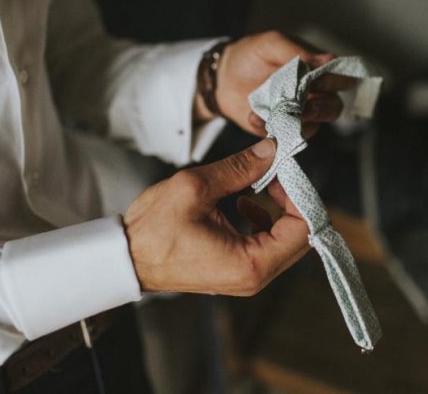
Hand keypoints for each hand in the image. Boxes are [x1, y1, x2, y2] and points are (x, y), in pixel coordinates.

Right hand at [123, 138, 308, 295]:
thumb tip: (271, 150)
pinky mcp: (237, 271)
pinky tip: (242, 202)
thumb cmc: (153, 230)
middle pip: (299, 237)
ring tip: (258, 184)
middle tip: (273, 173)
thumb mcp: (196, 187)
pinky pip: (267, 245)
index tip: (281, 171)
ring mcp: (246, 277)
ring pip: (285, 240)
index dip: (298, 195)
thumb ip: (239, 168)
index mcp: (250, 263)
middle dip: (290, 200)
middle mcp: (254, 277)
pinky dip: (263, 220)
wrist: (125, 258)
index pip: (302, 229)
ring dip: (278, 208)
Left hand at [204, 31, 356, 136]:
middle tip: (304, 105)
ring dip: (296, 122)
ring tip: (274, 113)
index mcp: (316, 70)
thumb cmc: (251, 55)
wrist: (221, 76)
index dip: (336, 82)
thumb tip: (328, 59)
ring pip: (312, 126)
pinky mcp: (280, 130)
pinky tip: (254, 118)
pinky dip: (271, 130)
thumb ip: (298, 51)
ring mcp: (297, 115)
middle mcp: (313, 94)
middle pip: (333, 107)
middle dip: (321, 108)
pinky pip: (284, 137)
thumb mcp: (272, 43)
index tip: (320, 81)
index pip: (340, 78)